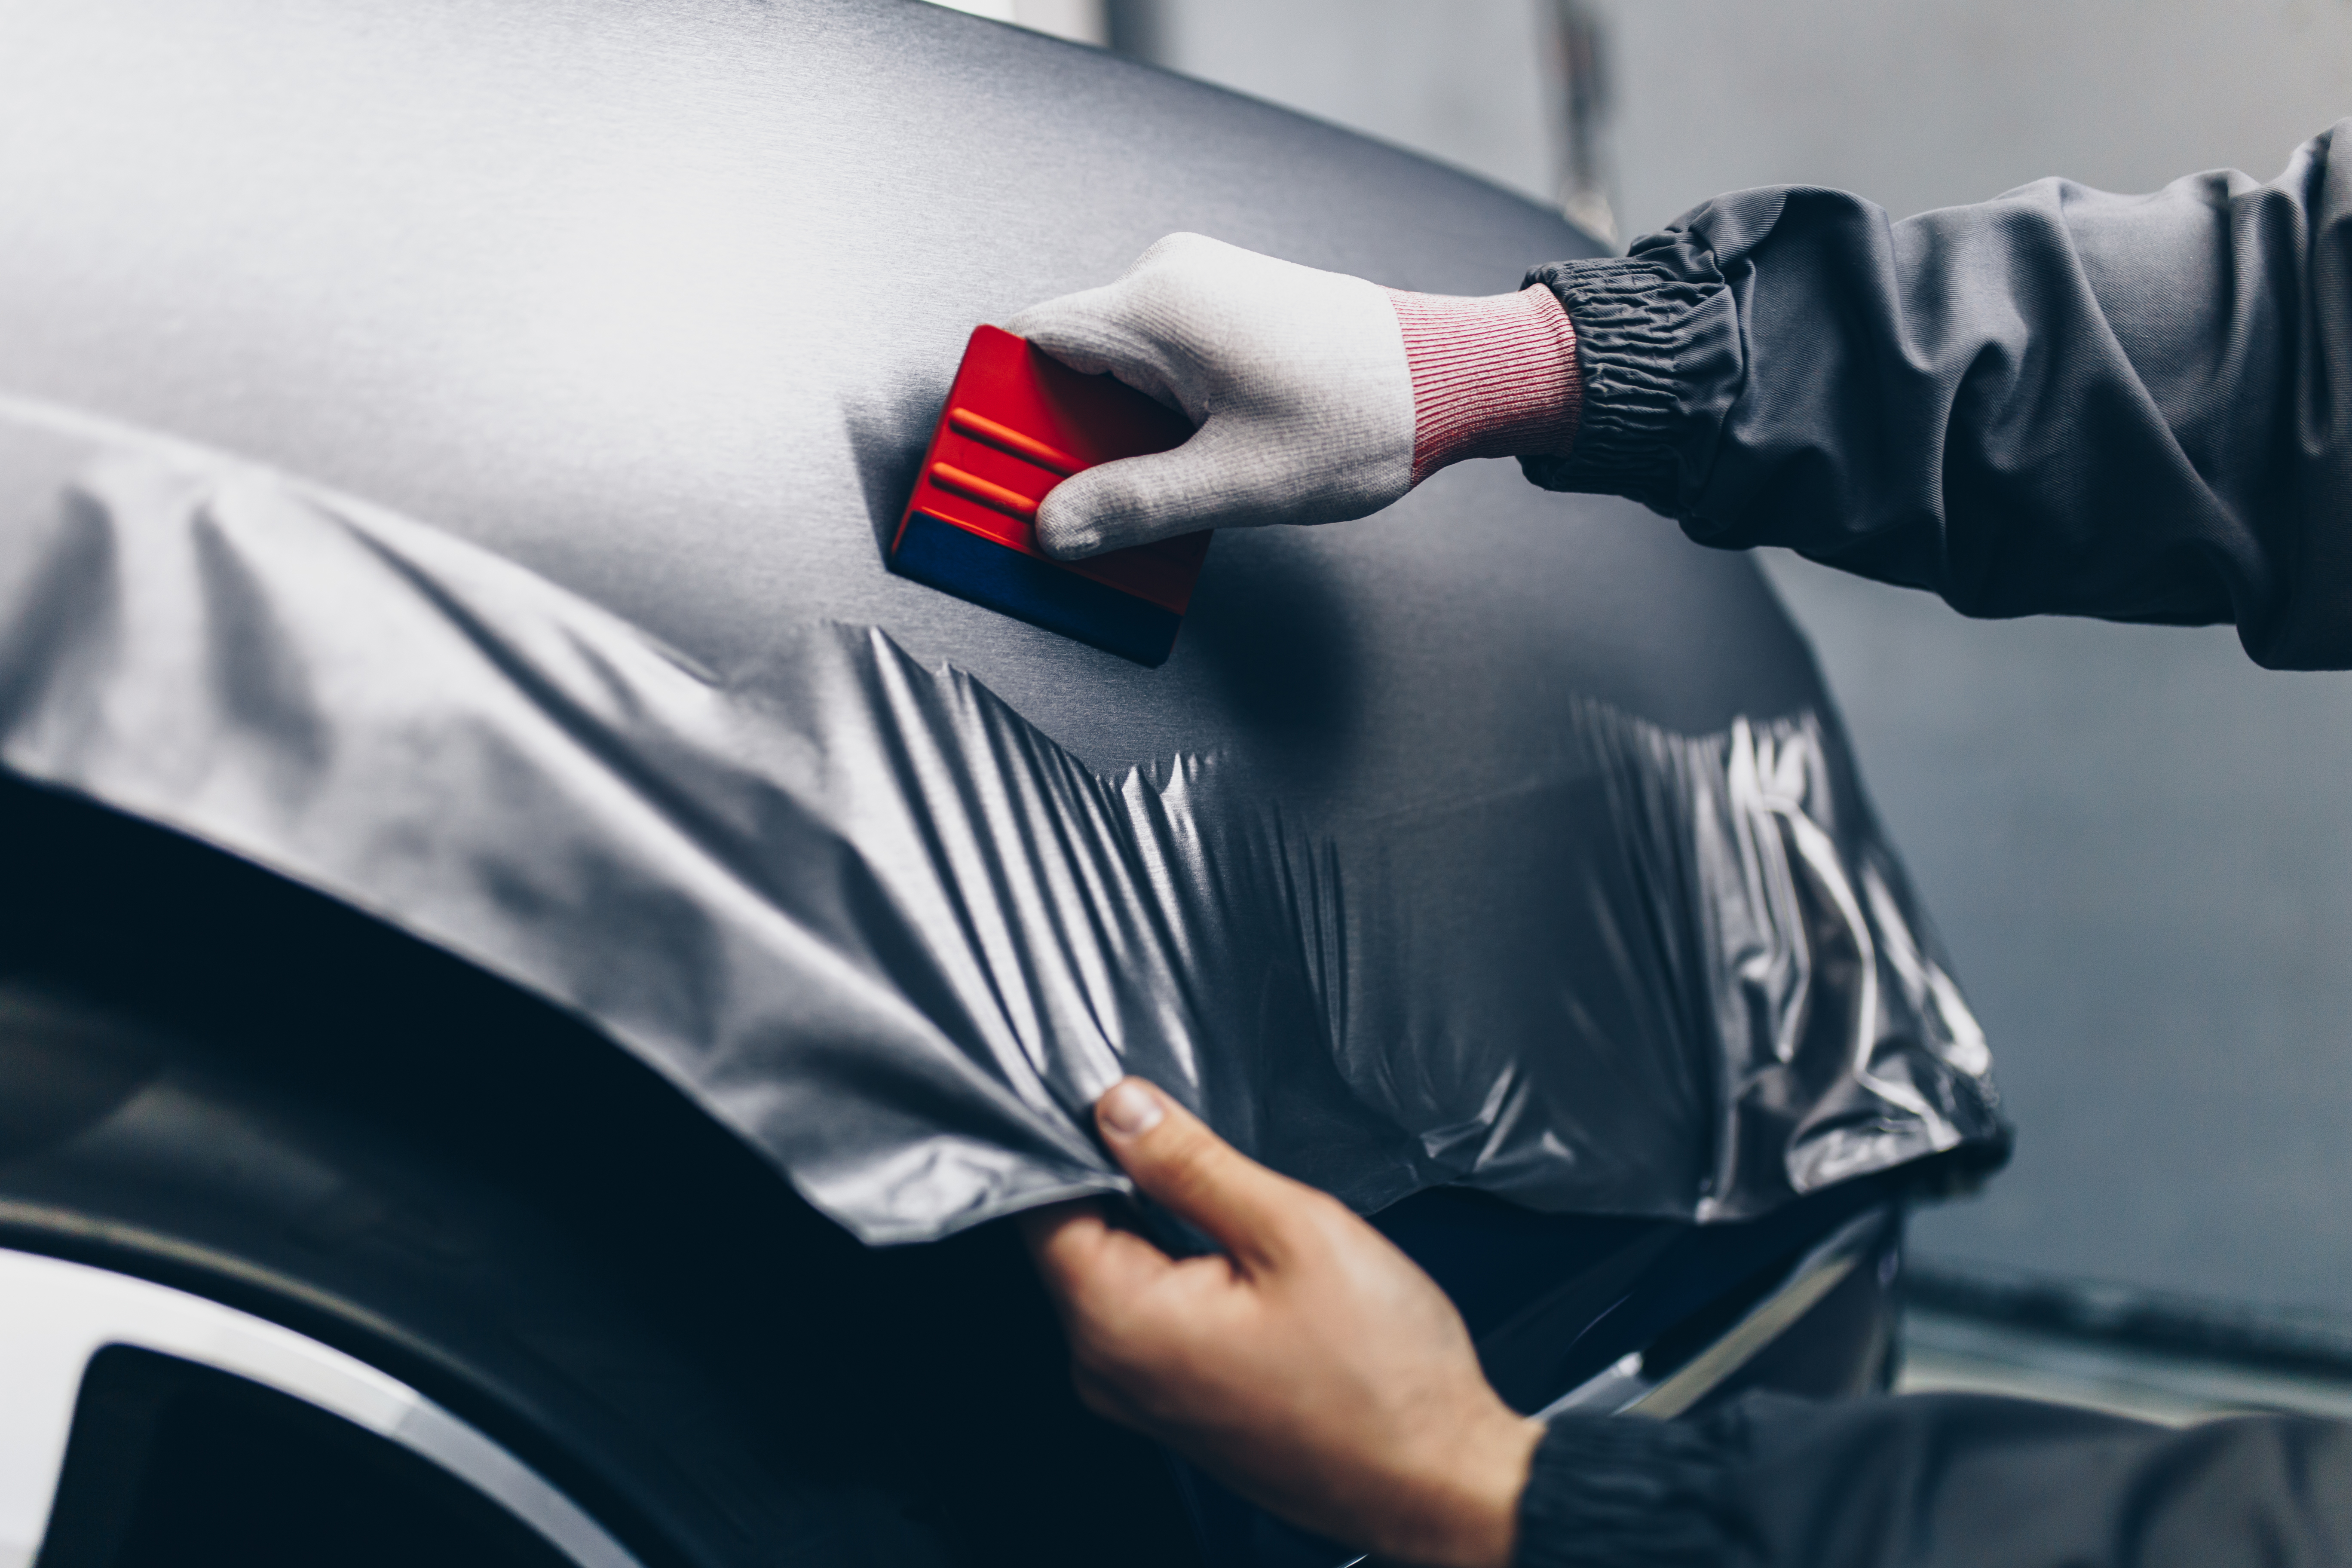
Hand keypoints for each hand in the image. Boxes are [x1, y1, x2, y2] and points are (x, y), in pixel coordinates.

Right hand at [1004, 233, 1417, 558]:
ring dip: (1109, 435)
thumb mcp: (1236, 482)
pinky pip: (1153, 363)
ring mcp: (1198, 289)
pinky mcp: (1224, 310)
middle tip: (1067, 508)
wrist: (1451, 375)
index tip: (988, 465)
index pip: (1027, 341)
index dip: (996, 408)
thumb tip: (1055, 528)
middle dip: (1057, 438)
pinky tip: (1178, 466)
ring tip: (1142, 495)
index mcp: (1157, 307)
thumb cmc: (1361, 418)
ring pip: (1110, 367)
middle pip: (1064, 360)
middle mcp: (1168, 279)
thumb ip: (1134, 505)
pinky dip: (1148, 417)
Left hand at [1020, 1078, 1542, 1567]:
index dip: (1074, 1139)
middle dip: (1117, 1179)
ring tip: (1224, 1196)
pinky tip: (1233, 1253)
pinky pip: (1143, 1315)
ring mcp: (1139, 1394)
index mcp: (1119, 1323)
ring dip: (1151, 1224)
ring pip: (1111, 1274)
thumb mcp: (1293, 1230)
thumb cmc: (1382, 1373)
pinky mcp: (1175, 1403)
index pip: (1043, 1207)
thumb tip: (1119, 1108)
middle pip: (1072, 1240)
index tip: (1118, 1096)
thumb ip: (1192, 1164)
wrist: (1440, 1481)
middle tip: (1189, 1136)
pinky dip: (1173, 1270)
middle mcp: (1107, 1370)